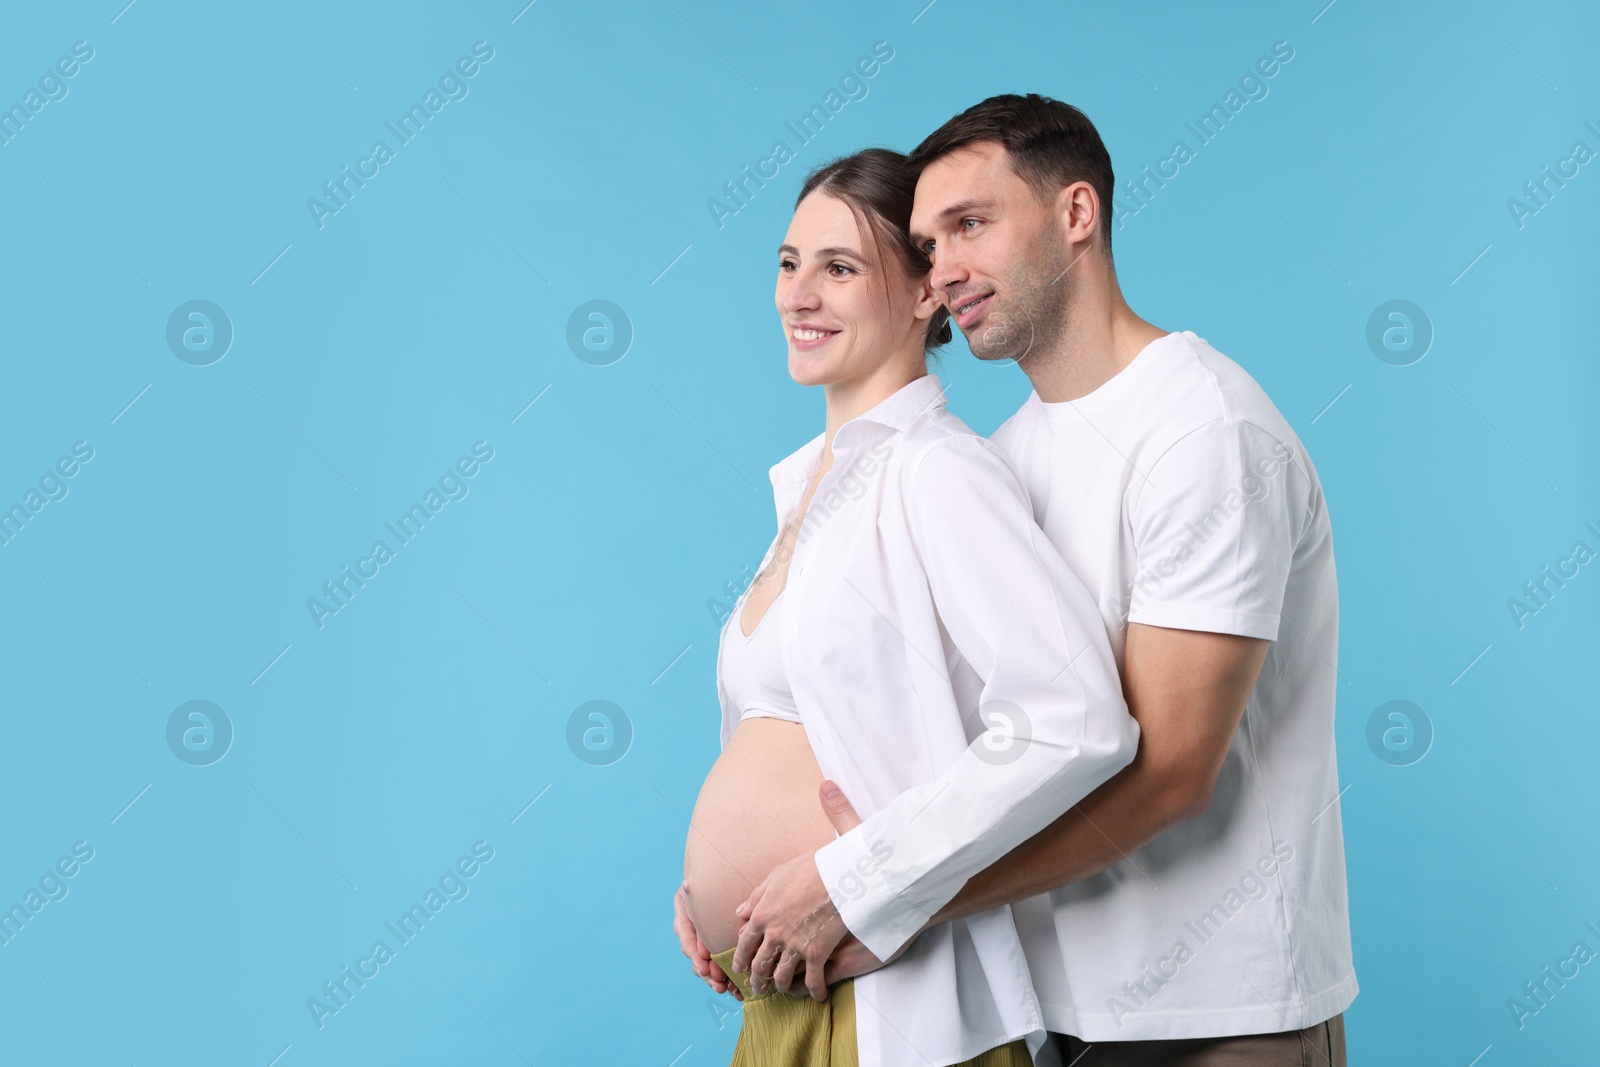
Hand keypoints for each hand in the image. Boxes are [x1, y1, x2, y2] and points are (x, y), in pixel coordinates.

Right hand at [674, 881, 742, 1000]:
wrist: (725, 876)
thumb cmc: (714, 877)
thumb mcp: (703, 884)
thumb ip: (697, 894)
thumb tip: (689, 891)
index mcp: (684, 913)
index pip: (686, 936)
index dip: (695, 954)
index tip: (704, 968)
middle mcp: (690, 929)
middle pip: (696, 956)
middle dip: (707, 973)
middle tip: (719, 984)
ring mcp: (702, 939)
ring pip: (706, 965)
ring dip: (716, 979)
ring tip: (728, 990)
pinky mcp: (716, 947)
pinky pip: (718, 964)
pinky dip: (726, 977)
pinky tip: (735, 989)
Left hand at [731, 852, 847, 1000]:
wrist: (838, 873)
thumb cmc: (809, 869)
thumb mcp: (776, 877)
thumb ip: (756, 898)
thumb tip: (740, 913)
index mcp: (762, 916)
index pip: (745, 945)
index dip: (741, 960)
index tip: (740, 968)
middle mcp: (774, 935)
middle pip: (760, 965)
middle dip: (757, 979)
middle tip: (757, 986)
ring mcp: (795, 946)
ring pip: (781, 977)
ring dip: (780, 987)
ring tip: (781, 990)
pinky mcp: (817, 953)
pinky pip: (812, 980)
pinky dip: (814, 991)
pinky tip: (818, 995)